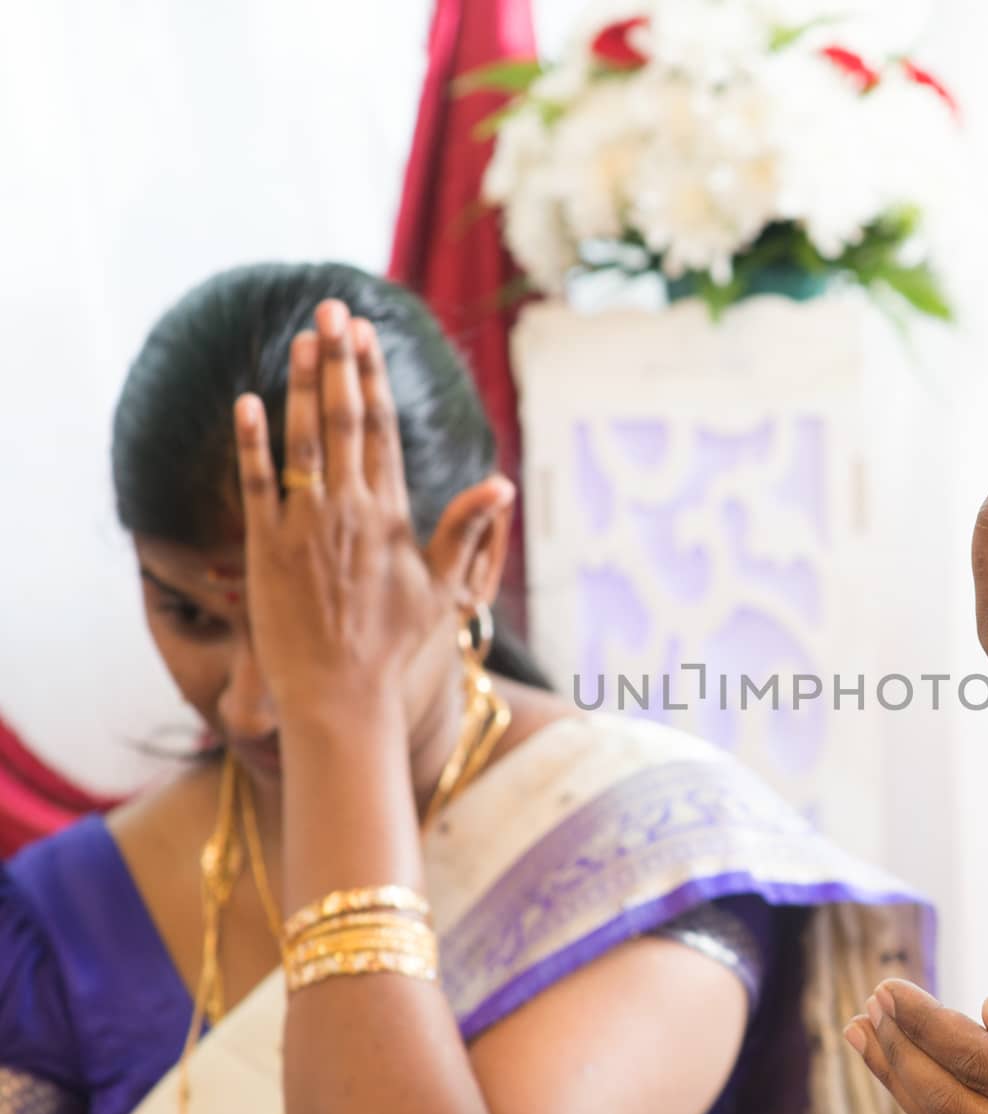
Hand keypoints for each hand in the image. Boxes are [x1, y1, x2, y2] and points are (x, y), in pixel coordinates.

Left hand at [233, 300, 513, 719]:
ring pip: (303, 441)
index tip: (369, 337)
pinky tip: (249, 402)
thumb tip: (502, 484)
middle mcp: (348, 511)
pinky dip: (254, 442)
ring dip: (303, 386)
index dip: (375, 379)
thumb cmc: (393, 645)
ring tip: (302, 338)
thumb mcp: (443, 589)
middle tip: (333, 311)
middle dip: (340, 362)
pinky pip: (257, 484)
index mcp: (390, 516)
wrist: (340, 693)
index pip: (382, 432)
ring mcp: (304, 527)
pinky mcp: (266, 548)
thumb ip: (465, 530)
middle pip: (345, 421)